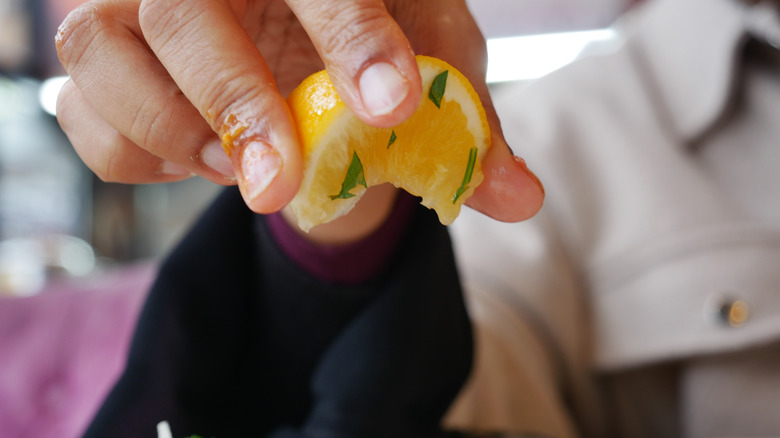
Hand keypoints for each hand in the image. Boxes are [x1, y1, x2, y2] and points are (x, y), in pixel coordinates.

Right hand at [55, 0, 542, 221]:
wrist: (305, 45)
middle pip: (182, 9)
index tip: (392, 106)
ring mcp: (133, 2)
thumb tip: (520, 198)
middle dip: (236, 101)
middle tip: (284, 184)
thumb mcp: (424, 65)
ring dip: (173, 130)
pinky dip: (139, 155)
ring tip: (244, 173)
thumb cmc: (367, 43)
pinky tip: (205, 162)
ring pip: (103, 53)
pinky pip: (88, 116)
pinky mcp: (100, 56)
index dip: (352, 34)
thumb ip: (464, 122)